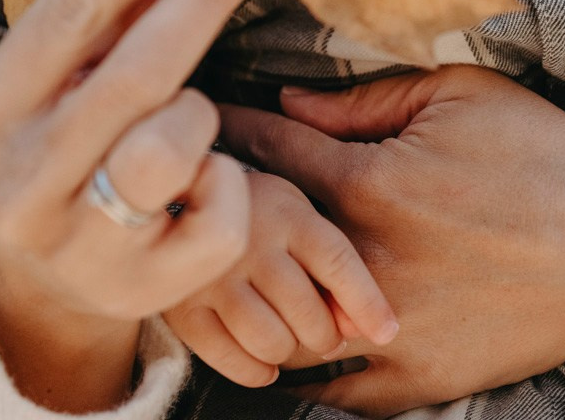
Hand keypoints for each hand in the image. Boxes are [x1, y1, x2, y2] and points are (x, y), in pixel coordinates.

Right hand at [0, 0, 258, 412]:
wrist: (36, 278)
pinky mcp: (135, 291)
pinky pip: (219, 219)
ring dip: (198, 115)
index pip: (68, 13)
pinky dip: (227, 183)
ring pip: (174, 148)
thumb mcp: (50, 82)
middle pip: (132, 74)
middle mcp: (15, 183)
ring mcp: (73, 245)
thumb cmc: (51, 142)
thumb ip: (104, 20)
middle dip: (199, 3)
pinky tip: (202, 180)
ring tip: (184, 117)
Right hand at [165, 170, 398, 386]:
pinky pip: (232, 360)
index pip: (337, 261)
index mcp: (286, 212)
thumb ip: (332, 263)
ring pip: (272, 342)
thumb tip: (363, 327)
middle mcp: (251, 241)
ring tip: (287, 334)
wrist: (178, 195)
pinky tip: (261, 356)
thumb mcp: (297, 213)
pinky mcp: (183, 306)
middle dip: (326, 335)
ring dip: (289, 351)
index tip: (387, 330)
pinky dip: (255, 370)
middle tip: (323, 331)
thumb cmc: (256, 209)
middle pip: (308, 313)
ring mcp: (214, 275)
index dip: (366, 302)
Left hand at [221, 65, 564, 416]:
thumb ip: (362, 100)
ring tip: (228, 276)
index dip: (228, 133)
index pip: (270, 152)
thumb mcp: (456, 95)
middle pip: (259, 244)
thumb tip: (289, 101)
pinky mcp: (421, 378)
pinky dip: (306, 372)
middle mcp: (368, 261)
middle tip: (198, 200)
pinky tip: (283, 349)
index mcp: (371, 183)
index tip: (197, 127)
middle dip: (225, 216)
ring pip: (282, 325)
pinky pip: (338, 394)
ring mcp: (391, 329)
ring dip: (253, 299)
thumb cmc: (540, 152)